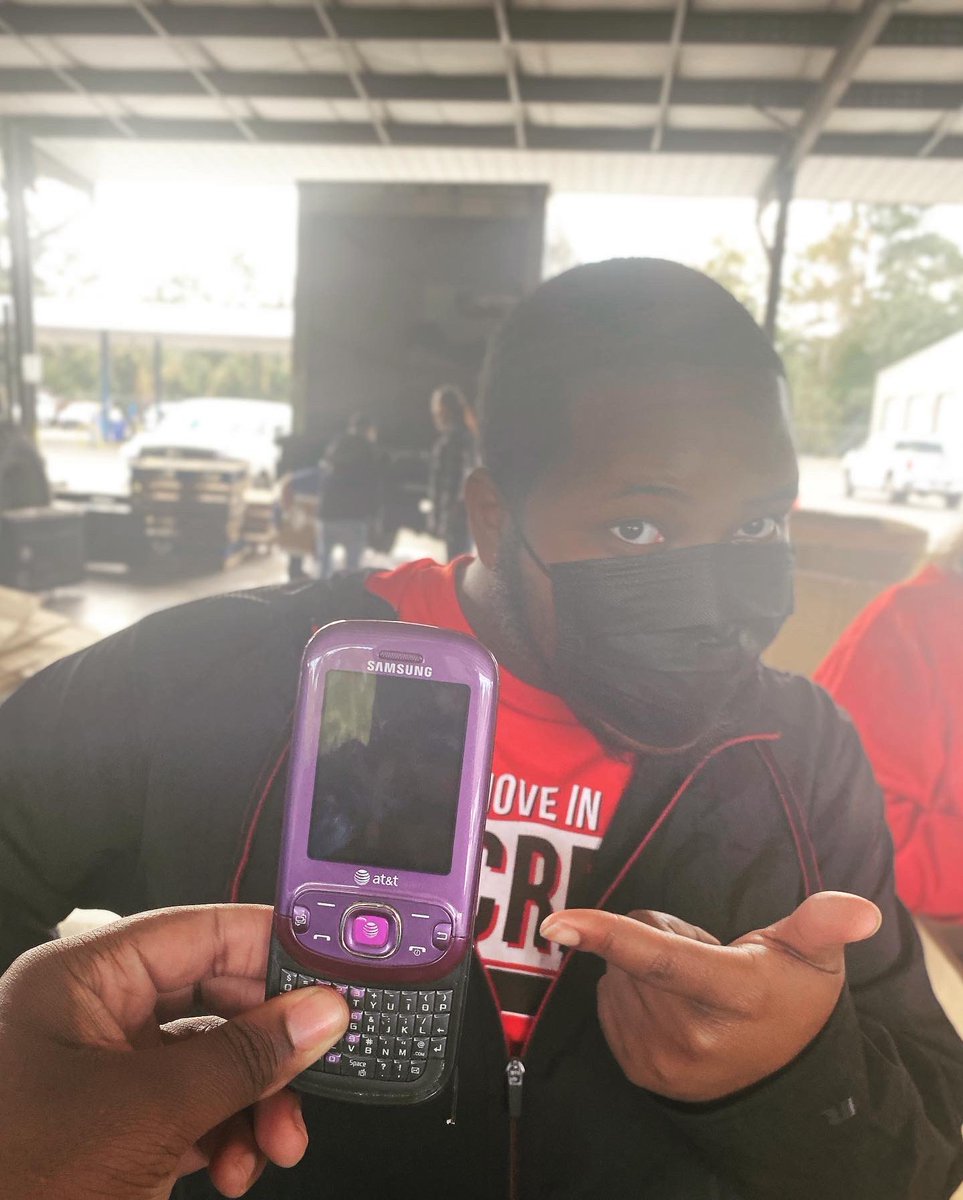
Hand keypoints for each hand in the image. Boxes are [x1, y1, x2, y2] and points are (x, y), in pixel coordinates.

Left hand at [0, 905, 347, 1199]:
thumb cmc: (23, 1182)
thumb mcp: (150, 1114)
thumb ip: (243, 1056)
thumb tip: (321, 1012)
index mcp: (82, 980)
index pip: (199, 932)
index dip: (270, 948)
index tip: (330, 974)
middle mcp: (90, 1015)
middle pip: (211, 1000)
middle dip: (267, 1047)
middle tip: (314, 1069)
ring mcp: (99, 1075)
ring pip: (208, 1060)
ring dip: (254, 1102)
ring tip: (276, 1144)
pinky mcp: (109, 1128)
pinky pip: (188, 1107)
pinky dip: (224, 1135)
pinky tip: (237, 1168)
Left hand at [541, 891, 880, 1102]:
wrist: (782, 1076)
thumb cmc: (791, 999)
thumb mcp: (812, 956)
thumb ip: (823, 923)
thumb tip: (861, 909)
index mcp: (731, 994)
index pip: (659, 957)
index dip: (607, 934)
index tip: (557, 922)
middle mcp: (689, 1034)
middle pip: (633, 952)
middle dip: (659, 936)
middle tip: (707, 958)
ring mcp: (660, 1059)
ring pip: (616, 975)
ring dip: (643, 968)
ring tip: (693, 986)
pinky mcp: (638, 1070)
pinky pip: (608, 1002)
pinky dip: (631, 992)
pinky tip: (671, 1005)